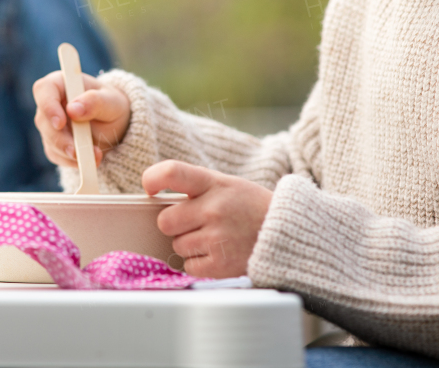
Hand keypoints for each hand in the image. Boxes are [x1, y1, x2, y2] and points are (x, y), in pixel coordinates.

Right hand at [32, 70, 130, 168]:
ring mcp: (50, 125)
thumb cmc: (112, 105)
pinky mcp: (54, 144)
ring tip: (97, 156)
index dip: (48, 106)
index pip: (44, 90)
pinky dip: (73, 161)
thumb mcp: (111, 101)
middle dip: (61, 139)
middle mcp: (51, 104)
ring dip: (70, 153)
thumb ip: (95, 102)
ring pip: (50, 141)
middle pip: (44, 121)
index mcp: (61, 84)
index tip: (60, 123)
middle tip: (79, 152)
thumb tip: (73, 109)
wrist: (116, 125)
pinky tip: (90, 160)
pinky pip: (57, 156)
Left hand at [143, 160, 271, 278]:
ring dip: (189, 244)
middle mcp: (213, 209)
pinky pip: (188, 266)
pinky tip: (218, 252)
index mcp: (214, 184)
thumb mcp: (227, 185)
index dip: (153, 179)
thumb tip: (157, 200)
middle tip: (195, 223)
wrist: (288, 234)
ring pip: (177, 245)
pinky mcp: (220, 265)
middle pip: (165, 220)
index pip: (172, 172)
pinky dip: (199, 263)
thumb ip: (195, 188)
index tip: (150, 188)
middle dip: (176, 224)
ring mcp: (216, 238)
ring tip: (214, 237)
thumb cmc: (250, 207)